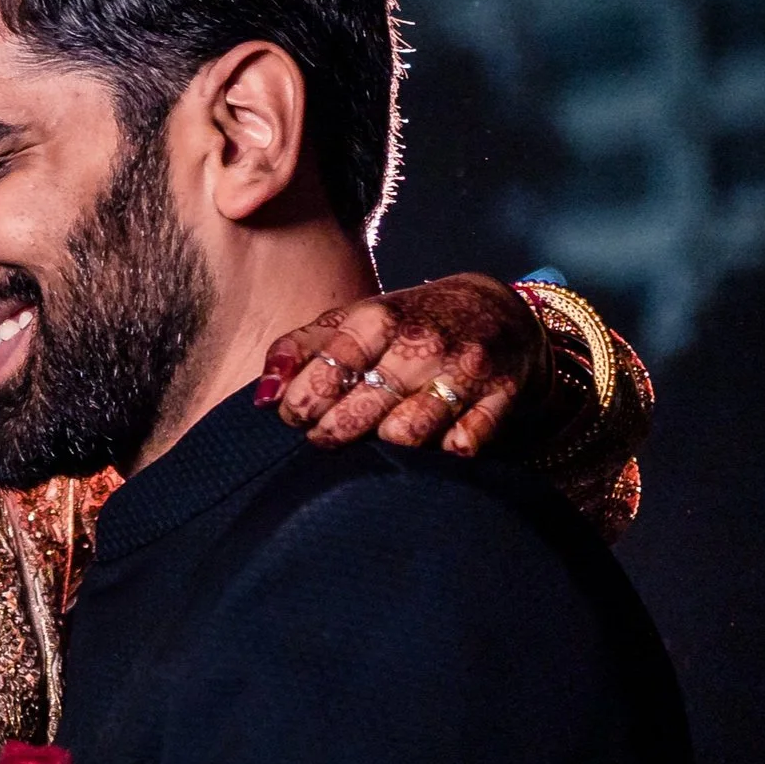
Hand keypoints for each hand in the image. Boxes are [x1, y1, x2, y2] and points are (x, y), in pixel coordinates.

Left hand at [257, 272, 542, 456]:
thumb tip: (263, 394)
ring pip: (408, 435)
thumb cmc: (412, 322)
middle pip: (363, 412)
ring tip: (376, 434)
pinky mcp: (500, 399)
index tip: (294, 416)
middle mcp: (424, 343)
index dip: (302, 404)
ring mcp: (465, 372)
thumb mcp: (356, 320)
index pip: (330, 371)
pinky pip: (462, 446)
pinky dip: (442, 451)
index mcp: (381, 318)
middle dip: (333, 432)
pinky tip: (431, 441)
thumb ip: (302, 349)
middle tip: (326, 435)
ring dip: (385, 445)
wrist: (498, 312)